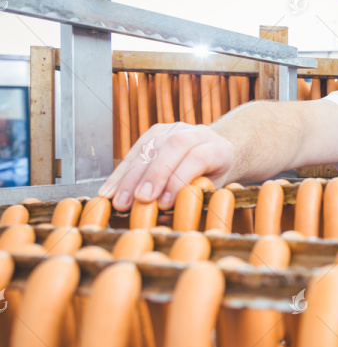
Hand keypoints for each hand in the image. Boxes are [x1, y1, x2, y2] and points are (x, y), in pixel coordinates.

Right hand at [98, 122, 234, 211]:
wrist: (213, 153)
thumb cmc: (213, 180)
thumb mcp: (212, 191)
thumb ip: (193, 200)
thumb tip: (164, 217)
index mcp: (218, 149)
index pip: (197, 158)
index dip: (178, 180)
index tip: (162, 203)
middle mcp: (197, 134)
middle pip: (172, 147)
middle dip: (152, 175)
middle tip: (139, 200)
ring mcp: (175, 129)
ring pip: (150, 146)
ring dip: (131, 176)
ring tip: (120, 200)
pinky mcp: (156, 132)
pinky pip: (135, 149)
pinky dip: (121, 172)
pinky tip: (110, 191)